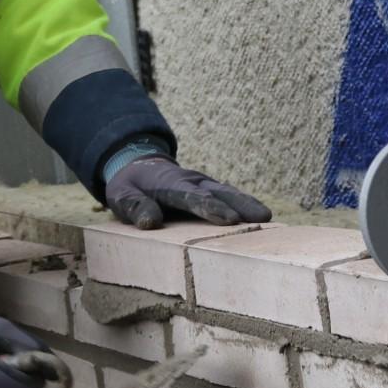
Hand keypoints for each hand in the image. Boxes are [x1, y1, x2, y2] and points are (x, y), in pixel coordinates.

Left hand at [105, 156, 271, 228]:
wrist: (137, 165)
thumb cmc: (129, 187)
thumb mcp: (120, 196)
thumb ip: (134, 206)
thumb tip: (151, 222)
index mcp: (168, 183)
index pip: (191, 196)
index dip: (210, 207)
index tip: (228, 219)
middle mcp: (191, 181)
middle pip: (217, 193)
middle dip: (238, 205)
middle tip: (260, 218)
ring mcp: (203, 184)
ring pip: (228, 192)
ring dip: (247, 203)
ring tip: (267, 218)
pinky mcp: (210, 189)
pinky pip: (229, 195)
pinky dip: (246, 203)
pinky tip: (262, 216)